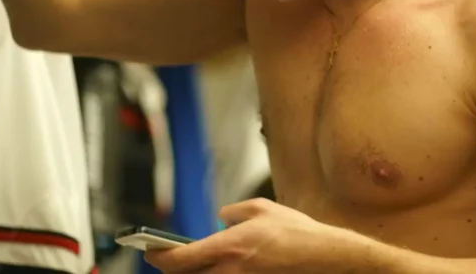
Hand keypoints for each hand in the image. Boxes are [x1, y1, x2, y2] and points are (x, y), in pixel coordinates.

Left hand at [144, 198, 350, 273]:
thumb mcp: (261, 208)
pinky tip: (218, 264)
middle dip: (172, 267)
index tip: (150, 250)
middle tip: (165, 256)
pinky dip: (216, 273)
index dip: (158, 256)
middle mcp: (230, 271)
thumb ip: (234, 211)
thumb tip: (222, 218)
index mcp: (229, 246)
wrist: (325, 258)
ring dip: (195, 271)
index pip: (179, 259)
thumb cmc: (296, 232)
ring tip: (191, 260)